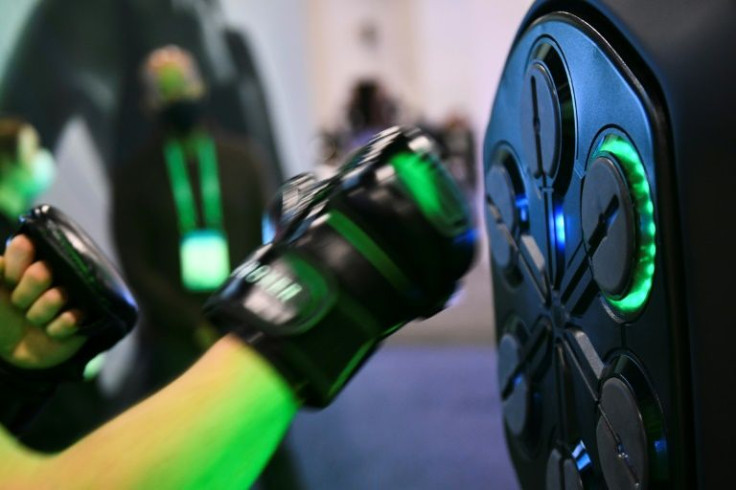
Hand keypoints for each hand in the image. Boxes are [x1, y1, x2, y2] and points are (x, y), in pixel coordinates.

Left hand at [0, 235, 84, 369]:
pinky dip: (55, 329)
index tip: (9, 281)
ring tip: (35, 320)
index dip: (14, 269)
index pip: (24, 246)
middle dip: (24, 295)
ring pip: (57, 296)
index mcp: (28, 260)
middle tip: (20, 304)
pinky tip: (50, 331)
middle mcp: (54, 271)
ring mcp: (72, 292)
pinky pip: (71, 318)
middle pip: (40, 271)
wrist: (16, 351)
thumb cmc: (1, 318)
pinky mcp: (84, 314)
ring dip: (38, 315)